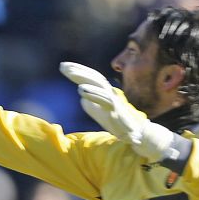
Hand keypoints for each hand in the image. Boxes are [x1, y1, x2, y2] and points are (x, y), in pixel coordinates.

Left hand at [60, 62, 175, 160]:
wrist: (136, 133)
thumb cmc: (119, 123)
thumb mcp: (101, 114)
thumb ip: (92, 106)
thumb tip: (82, 99)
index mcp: (106, 93)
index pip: (92, 78)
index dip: (79, 71)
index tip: (64, 66)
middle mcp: (110, 92)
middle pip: (94, 77)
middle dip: (79, 70)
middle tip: (63, 66)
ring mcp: (113, 99)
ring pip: (99, 84)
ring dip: (83, 78)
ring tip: (70, 73)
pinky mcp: (116, 108)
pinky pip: (103, 98)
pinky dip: (92, 93)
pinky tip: (81, 90)